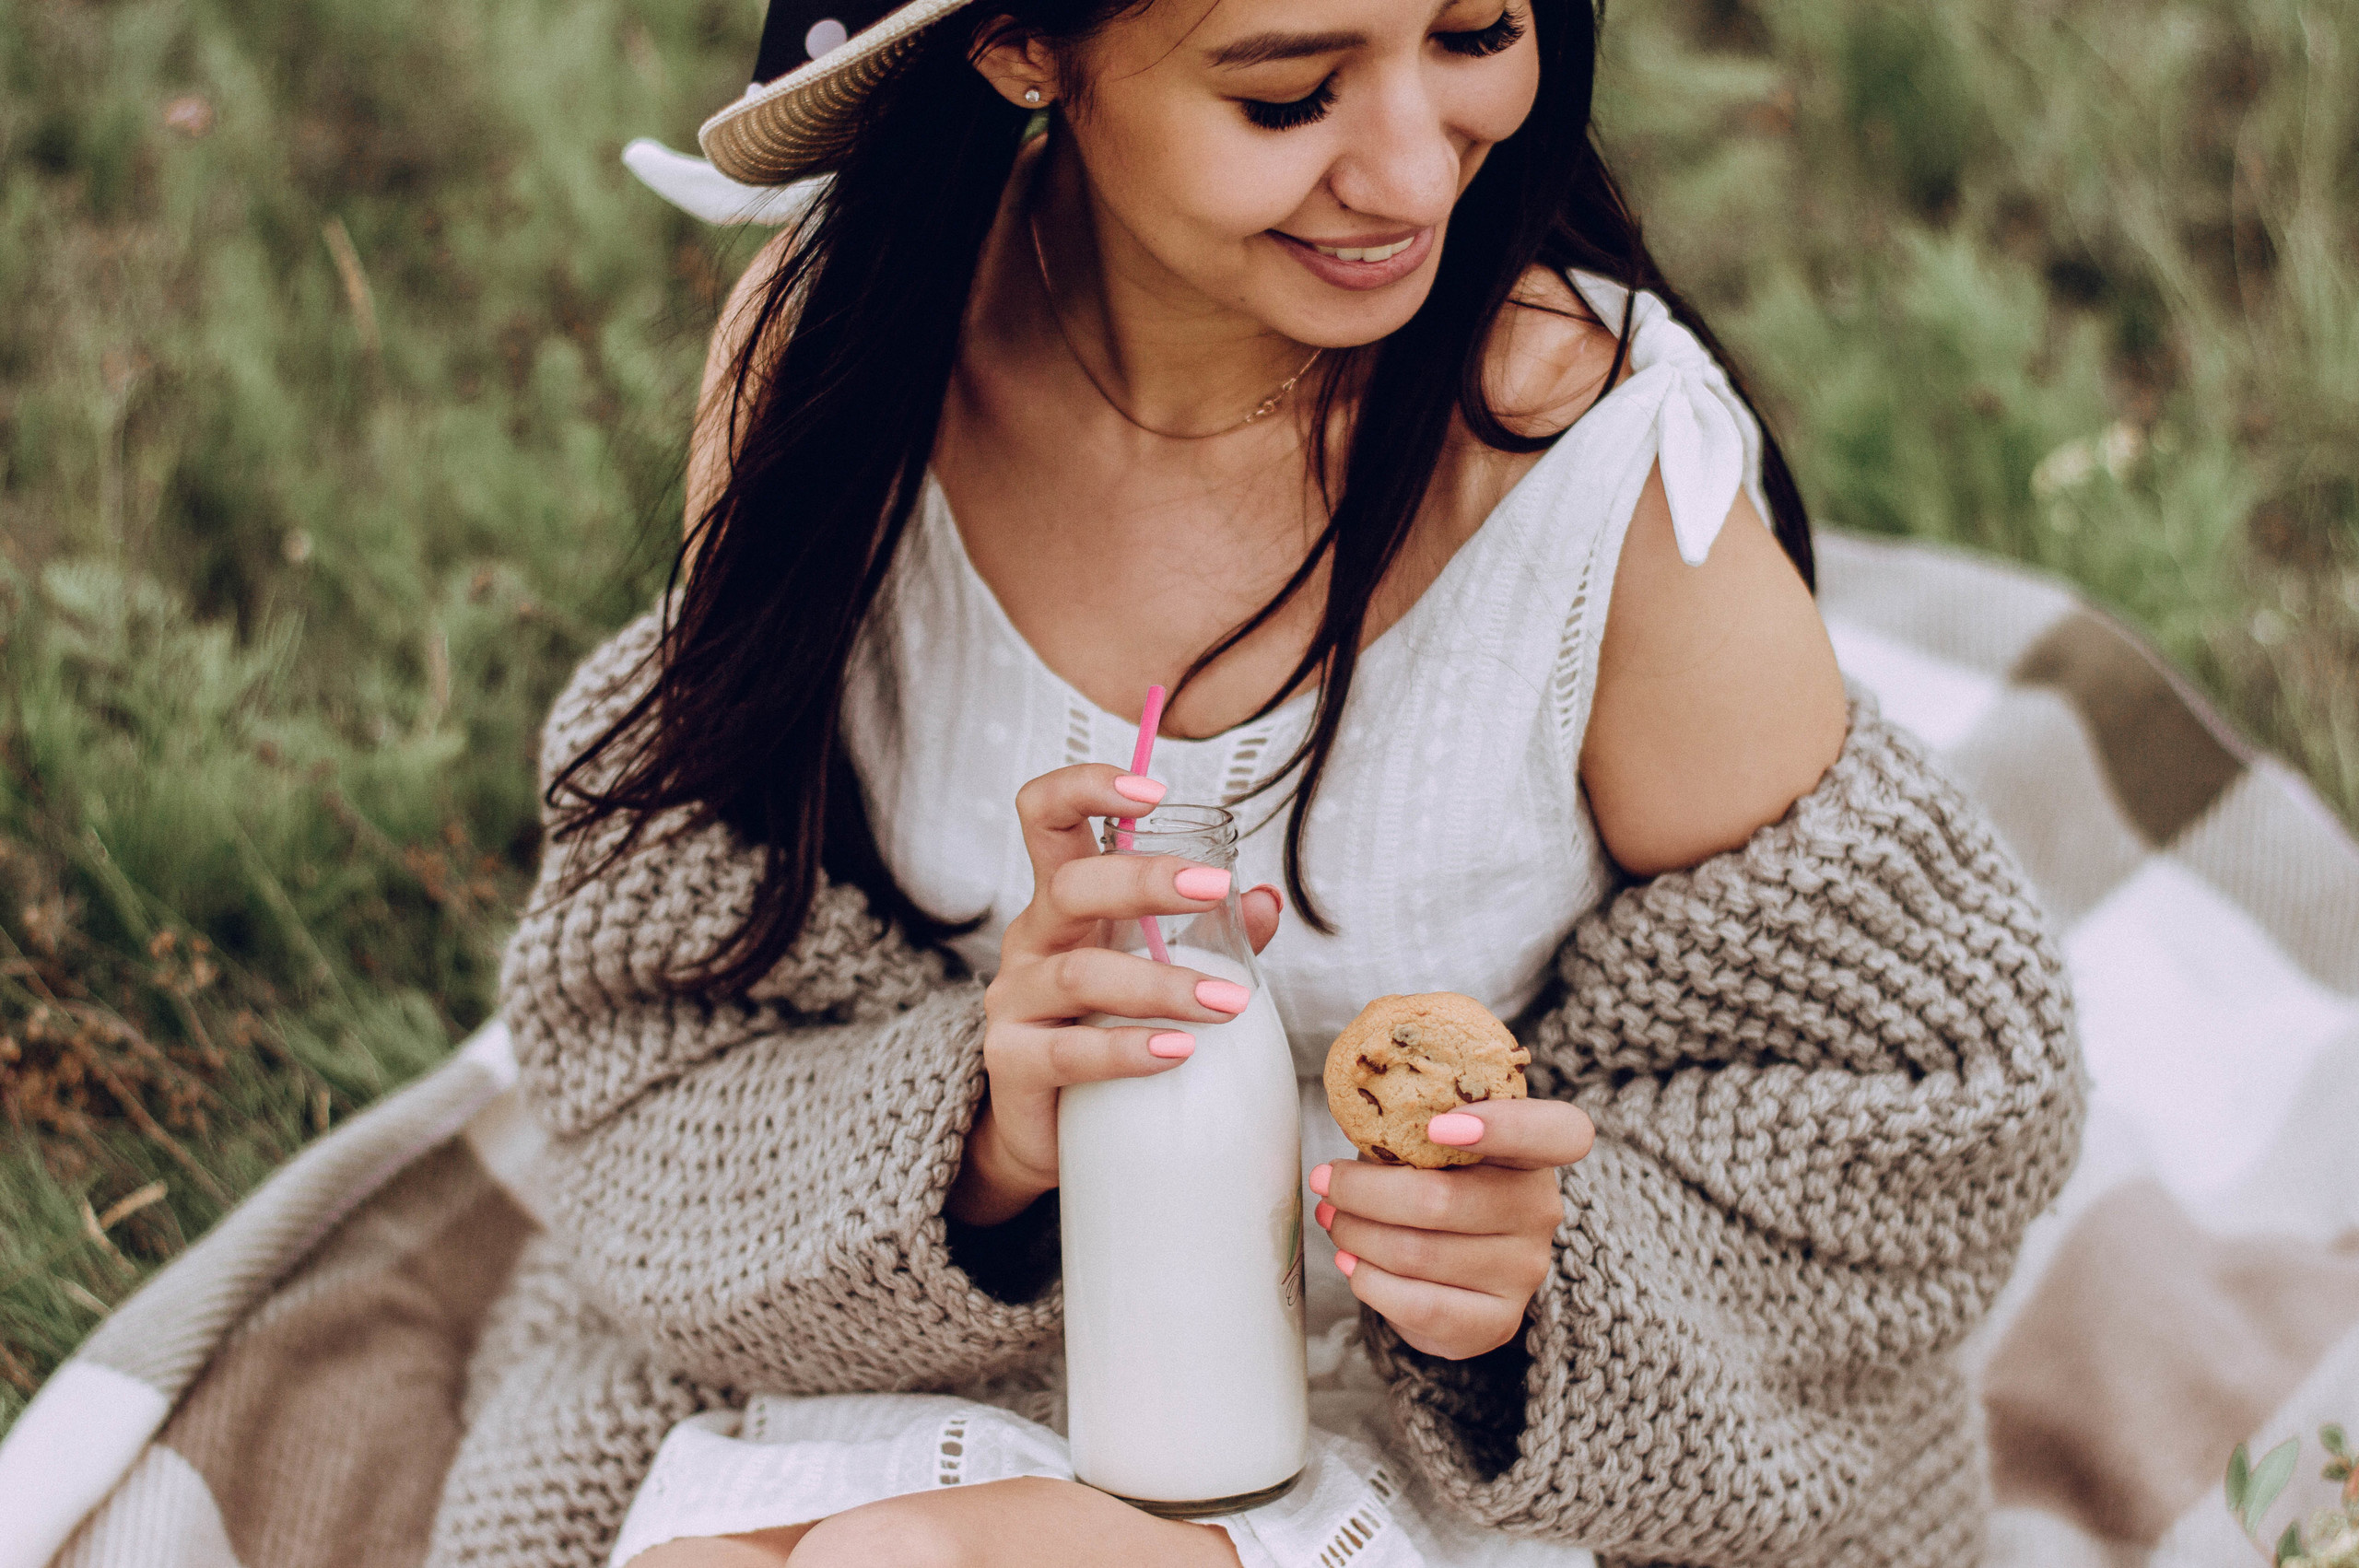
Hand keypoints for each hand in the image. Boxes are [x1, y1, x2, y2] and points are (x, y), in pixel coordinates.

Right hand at [949, 764, 1280, 1226]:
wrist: (1048, 1127)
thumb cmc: (1104, 1028)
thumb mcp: (1156, 970)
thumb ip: (1213, 938)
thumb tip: (1263, 900)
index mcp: (1063, 900)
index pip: (1047, 815)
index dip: (1087, 787)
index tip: (1153, 788)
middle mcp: (1031, 938)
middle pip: (1071, 886)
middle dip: (1144, 880)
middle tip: (1214, 888)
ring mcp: (1013, 1001)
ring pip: (1079, 975)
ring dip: (1161, 984)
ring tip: (1228, 1003)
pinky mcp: (1011, 1063)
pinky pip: (1067, 1052)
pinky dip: (1127, 1050)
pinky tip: (1177, 1054)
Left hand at [1312, 1098, 1593, 1360]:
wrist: (1459, 1270)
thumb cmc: (1438, 1183)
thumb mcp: (1433, 1143)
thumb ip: (1412, 1123)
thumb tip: (1357, 1114)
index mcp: (1535, 1150)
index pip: (1558, 1132)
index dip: (1503, 1127)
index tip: (1436, 1126)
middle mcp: (1540, 1209)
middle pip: (1441, 1201)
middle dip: (1363, 1191)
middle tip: (1327, 1182)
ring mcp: (1524, 1269)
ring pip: (1417, 1253)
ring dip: (1356, 1234)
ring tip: (1333, 1219)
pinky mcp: (1498, 1320)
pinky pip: (1419, 1305)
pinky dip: (1369, 1281)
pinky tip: (1350, 1262)